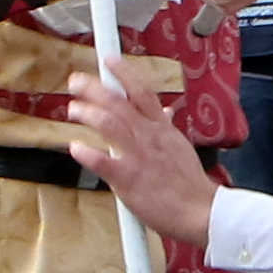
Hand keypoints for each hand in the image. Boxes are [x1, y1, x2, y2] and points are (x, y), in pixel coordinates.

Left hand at [61, 61, 217, 252]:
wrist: (200, 211)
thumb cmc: (188, 184)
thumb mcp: (180, 147)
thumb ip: (167, 128)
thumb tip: (166, 112)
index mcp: (161, 128)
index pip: (142, 91)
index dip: (124, 73)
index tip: (108, 61)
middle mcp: (149, 137)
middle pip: (119, 102)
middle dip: (94, 88)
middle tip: (75, 81)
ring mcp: (138, 156)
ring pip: (109, 123)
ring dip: (88, 113)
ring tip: (73, 109)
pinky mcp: (128, 180)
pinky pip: (102, 161)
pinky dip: (86, 152)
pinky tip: (74, 147)